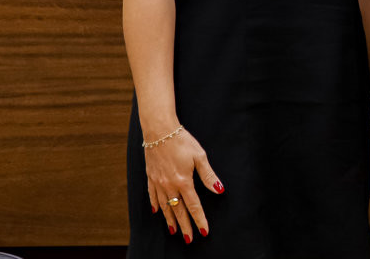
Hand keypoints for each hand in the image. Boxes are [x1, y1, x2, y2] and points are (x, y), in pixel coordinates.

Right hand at [144, 127, 223, 242]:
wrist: (159, 130)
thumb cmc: (182, 141)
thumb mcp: (200, 156)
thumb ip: (208, 176)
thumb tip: (219, 190)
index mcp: (183, 181)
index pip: (193, 206)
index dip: (199, 219)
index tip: (204, 231)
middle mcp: (169, 185)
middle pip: (178, 210)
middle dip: (184, 226)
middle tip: (189, 239)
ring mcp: (158, 182)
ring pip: (164, 206)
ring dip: (170, 220)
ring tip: (174, 231)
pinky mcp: (150, 177)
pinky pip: (152, 196)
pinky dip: (156, 205)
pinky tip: (157, 212)